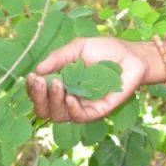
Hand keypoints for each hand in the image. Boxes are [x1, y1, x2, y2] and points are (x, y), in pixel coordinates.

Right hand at [26, 36, 149, 122]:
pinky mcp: (98, 111)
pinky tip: (70, 98)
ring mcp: (83, 106)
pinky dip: (72, 110)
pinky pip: (81, 117)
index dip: (32, 88)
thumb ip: (59, 57)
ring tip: (57, 84)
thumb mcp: (78, 47)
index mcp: (62, 84)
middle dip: (39, 97)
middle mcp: (69, 98)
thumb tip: (38, 69)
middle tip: (40, 81)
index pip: (40, 94)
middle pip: (45, 109)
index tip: (32, 75)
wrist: (132, 55)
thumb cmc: (106, 50)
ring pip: (59, 115)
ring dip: (54, 101)